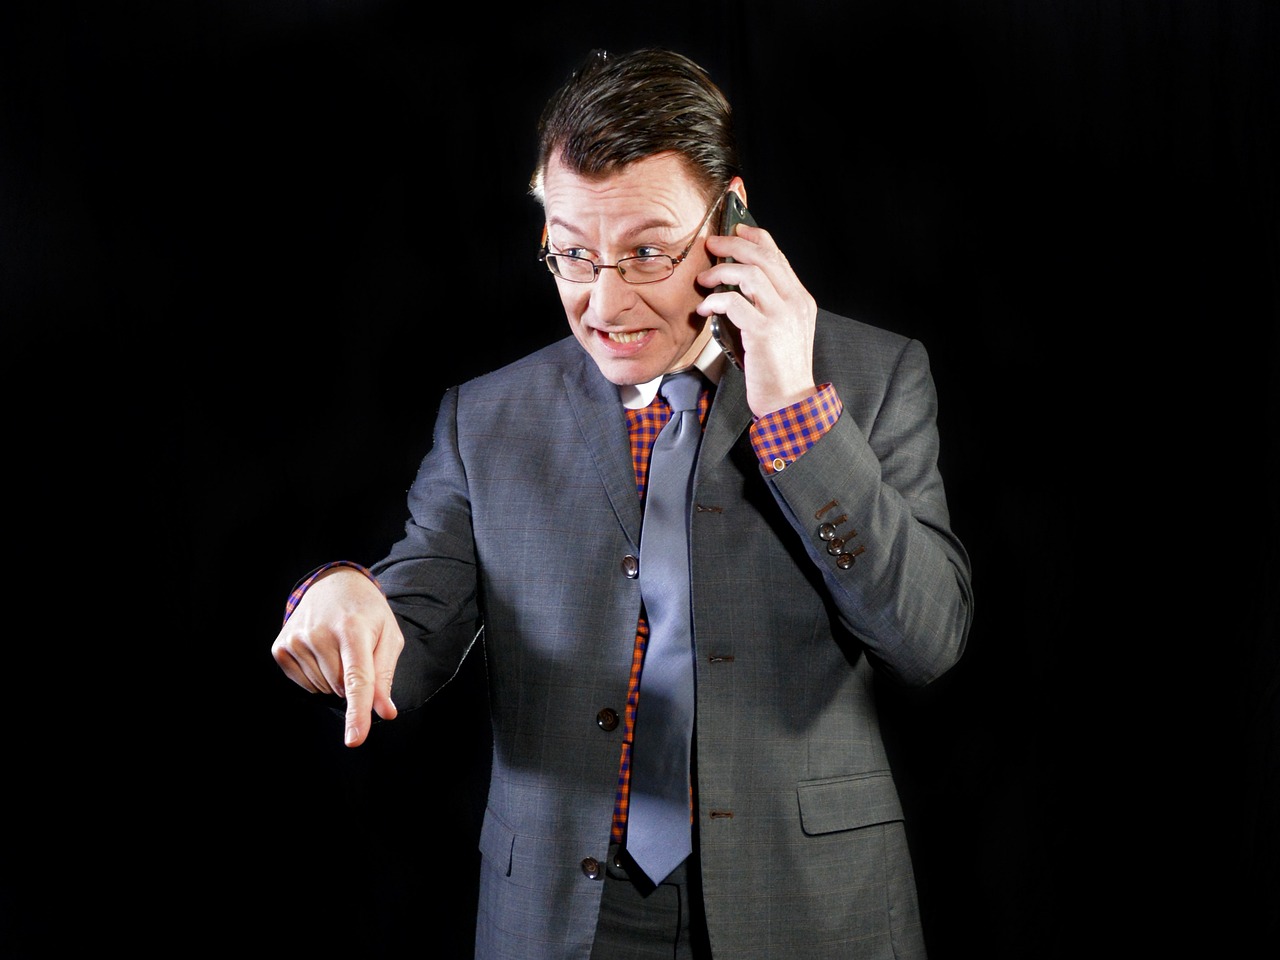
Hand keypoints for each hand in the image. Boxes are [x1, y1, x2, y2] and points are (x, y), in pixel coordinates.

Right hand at [271, 566, 403, 746]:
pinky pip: (305, 684)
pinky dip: (317, 677)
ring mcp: (296, 639)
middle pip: (341, 688)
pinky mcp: (281, 647)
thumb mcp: (388, 637)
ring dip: (335, 679)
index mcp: (353, 629)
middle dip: (353, 680)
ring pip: (323, 688)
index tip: (355, 739)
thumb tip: (384, 712)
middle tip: (355, 650)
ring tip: (337, 647)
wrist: (333, 584)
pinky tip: (321, 652)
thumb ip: (385, 676)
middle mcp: (320, 633)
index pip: (357, 679)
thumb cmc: (367, 613)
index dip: (357, 712)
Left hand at [698, 219, 817, 416]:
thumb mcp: (778, 330)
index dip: (755, 237)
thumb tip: (736, 286)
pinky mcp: (765, 332)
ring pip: (751, 274)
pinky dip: (715, 301)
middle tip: (711, 245)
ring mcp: (782, 316)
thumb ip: (766, 305)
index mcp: (800, 299)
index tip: (735, 230)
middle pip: (764, 257)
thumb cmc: (778, 369)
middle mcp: (795, 302)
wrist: (790, 401)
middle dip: (734, 245)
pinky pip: (735, 303)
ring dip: (722, 272)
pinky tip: (704, 308)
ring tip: (704, 280)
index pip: (778, 256)